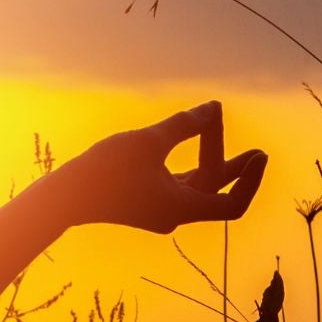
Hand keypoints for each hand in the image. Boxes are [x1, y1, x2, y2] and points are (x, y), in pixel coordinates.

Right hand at [58, 99, 266, 234]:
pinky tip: (181, 140)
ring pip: (194, 184)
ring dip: (208, 158)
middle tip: (256, 149)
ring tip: (217, 129)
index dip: (251, 180)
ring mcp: (157, 208)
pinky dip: (184, 162)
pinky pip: (174, 182)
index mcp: (181, 208)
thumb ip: (184, 125)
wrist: (61, 198)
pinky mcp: (142, 200)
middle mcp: (173, 214)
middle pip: (214, 190)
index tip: (260, 156)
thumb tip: (214, 108)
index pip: (232, 203)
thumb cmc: (103, 172)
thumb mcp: (147, 142)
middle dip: (234, 166)